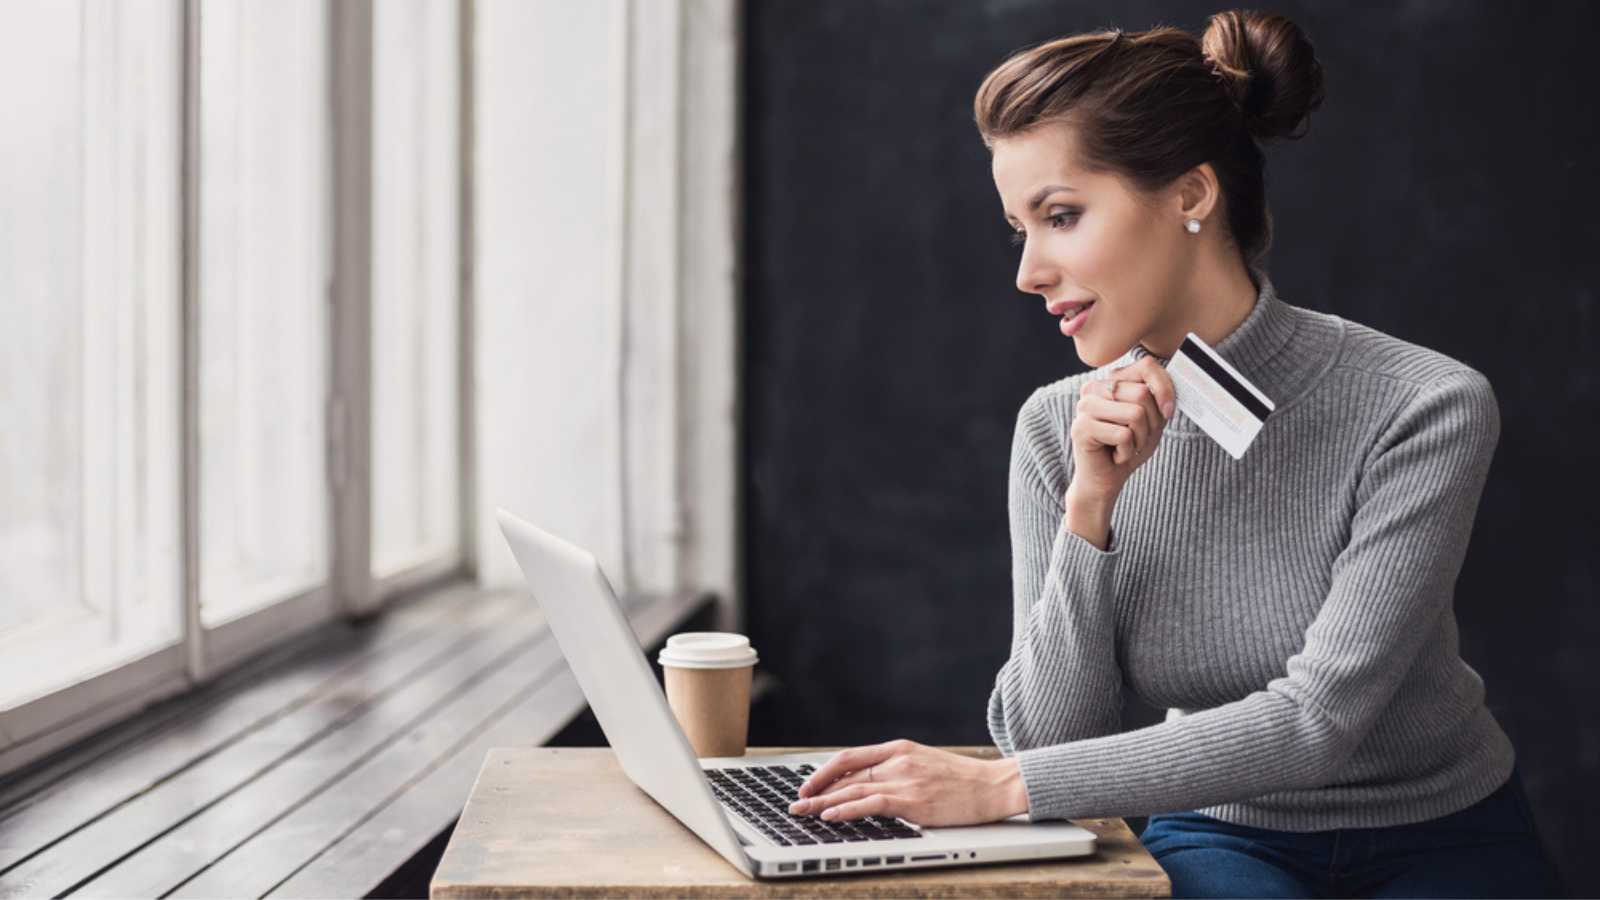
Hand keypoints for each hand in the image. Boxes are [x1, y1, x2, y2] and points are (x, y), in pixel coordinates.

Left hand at [786, 739, 1027, 826]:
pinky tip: (831, 816)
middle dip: (816, 790)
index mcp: (898, 748)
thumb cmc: (961, 780)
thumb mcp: (923, 763)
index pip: (849, 757)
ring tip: (803, 811)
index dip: (823, 772)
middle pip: (846, 775)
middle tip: (795, 803)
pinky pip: (871, 803)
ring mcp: (905, 780)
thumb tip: (865, 784)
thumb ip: (896, 770)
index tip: (807, 786)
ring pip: (853, 790)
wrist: (993, 785)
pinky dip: (847, 810)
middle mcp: (897, 760)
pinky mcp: (913, 800)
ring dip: (823, 802)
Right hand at [1068, 355, 1175, 502]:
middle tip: (1137, 437)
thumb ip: (1159, 398)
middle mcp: (1093, 388)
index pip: (1147, 366)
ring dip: (1140, 439)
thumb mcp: (1152, 419)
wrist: (1104, 480)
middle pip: (1143, 393)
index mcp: (1110, 380)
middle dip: (1151, 423)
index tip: (1168, 413)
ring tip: (1125, 446)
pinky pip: (1123, 435)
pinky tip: (1114, 455)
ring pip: (1135, 414)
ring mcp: (1084, 407)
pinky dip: (1127, 452)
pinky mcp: (1081, 428)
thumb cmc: (1128, 447)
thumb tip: (1168, 389)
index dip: (1165, 389)